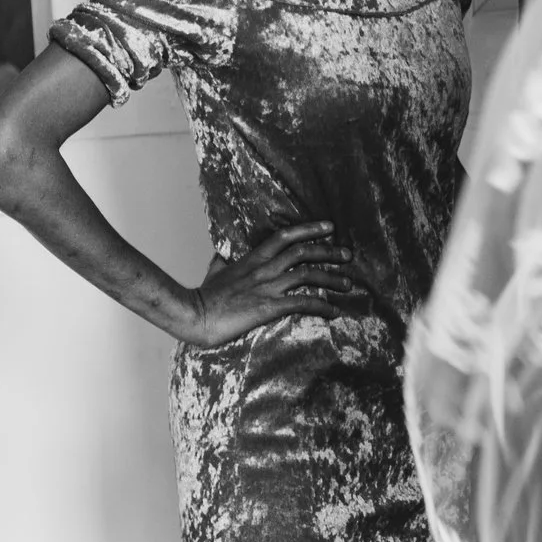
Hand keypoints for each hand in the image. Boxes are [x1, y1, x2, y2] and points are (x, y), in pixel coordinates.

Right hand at [175, 221, 368, 346]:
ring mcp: (266, 287)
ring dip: (331, 279)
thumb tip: (220, 256)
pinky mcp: (267, 307)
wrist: (192, 315)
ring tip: (348, 285)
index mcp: (252, 259)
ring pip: (306, 275)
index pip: (285, 236)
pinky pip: (301, 303)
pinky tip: (334, 311)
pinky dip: (322, 306)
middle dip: (329, 251)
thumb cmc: (203, 296)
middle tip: (348, 255)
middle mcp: (263, 269)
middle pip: (303, 253)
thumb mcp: (214, 272)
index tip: (329, 227)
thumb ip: (221, 262)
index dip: (309, 229)